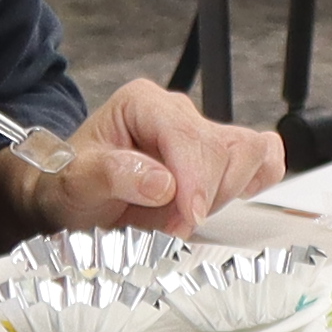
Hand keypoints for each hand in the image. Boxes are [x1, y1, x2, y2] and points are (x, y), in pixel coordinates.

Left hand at [26, 80, 279, 237]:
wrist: (70, 196)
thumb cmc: (71, 183)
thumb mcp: (75, 181)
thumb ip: (113, 175)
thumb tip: (163, 182)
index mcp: (142, 103)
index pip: (189, 135)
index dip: (195, 181)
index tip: (187, 219)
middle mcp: (176, 112)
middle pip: (224, 146)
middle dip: (205, 195)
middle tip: (172, 227)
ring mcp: (201, 133)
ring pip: (248, 152)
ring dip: (225, 192)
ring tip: (186, 215)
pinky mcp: (217, 157)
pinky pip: (261, 158)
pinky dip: (254, 181)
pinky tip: (224, 200)